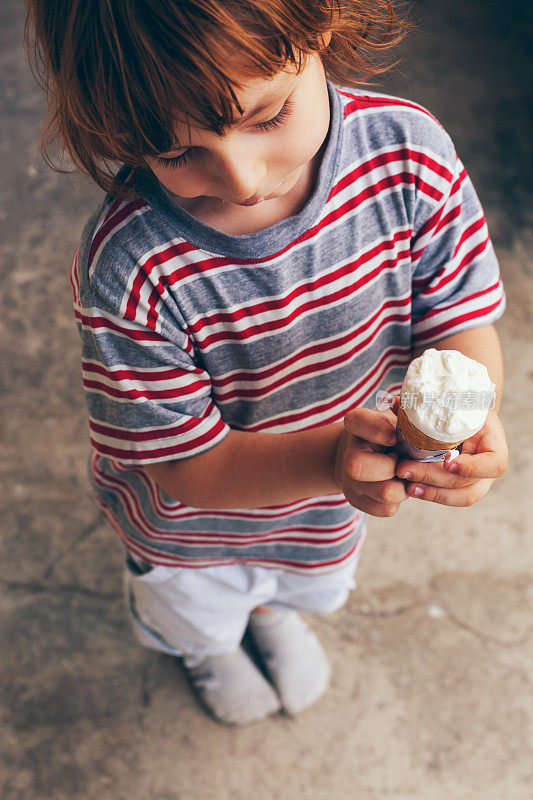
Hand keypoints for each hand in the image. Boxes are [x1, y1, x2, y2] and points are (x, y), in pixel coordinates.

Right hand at [334, 401, 408, 516]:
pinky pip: (386, 509)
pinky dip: (400, 500)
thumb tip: (409, 405)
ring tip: (406, 475)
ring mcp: (350, 481)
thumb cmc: (389, 432)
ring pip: (384, 493)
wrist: (367, 455)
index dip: (377, 430)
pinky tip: (399, 486)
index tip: (393, 436)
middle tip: (405, 460)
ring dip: (404, 486)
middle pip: (359, 466)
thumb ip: (403, 411)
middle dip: (395, 466)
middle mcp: (347, 453)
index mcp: (355, 424)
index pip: (356, 421)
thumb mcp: (393, 416)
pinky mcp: (359, 501)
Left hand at [395, 409, 507, 505]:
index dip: (473, 468)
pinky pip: (446, 496)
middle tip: (405, 469)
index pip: (495, 464)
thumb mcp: (452, 404)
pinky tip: (408, 487)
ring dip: (430, 493)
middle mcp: (487, 468)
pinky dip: (427, 493)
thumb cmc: (458, 408)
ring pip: (458, 497)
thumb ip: (429, 406)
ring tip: (407, 485)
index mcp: (493, 444)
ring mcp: (475, 481)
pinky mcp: (458, 487)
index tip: (448, 462)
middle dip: (434, 479)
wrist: (462, 417)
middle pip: (467, 484)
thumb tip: (393, 402)